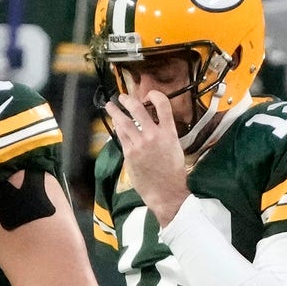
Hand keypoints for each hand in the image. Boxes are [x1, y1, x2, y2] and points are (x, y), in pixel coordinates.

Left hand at [105, 92, 189, 225]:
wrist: (166, 192)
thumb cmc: (173, 173)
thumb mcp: (175, 147)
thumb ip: (165, 133)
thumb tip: (155, 123)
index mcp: (169, 133)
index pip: (163, 105)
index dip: (155, 95)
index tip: (149, 94)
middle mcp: (153, 135)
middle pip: (138, 109)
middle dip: (127, 100)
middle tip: (122, 97)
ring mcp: (140, 144)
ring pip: (124, 121)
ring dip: (115, 112)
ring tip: (110, 106)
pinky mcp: (129, 154)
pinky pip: (121, 136)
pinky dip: (118, 128)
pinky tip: (116, 125)